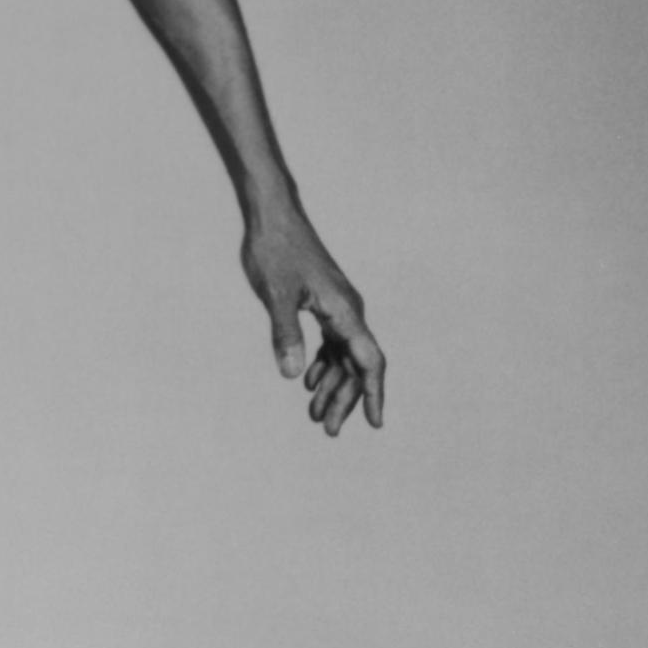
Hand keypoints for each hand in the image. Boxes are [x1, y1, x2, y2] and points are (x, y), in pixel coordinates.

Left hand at [242, 208, 384, 435]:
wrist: (273, 217)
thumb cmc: (275, 251)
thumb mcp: (276, 295)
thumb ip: (285, 334)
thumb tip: (294, 376)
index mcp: (345, 312)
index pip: (368, 361)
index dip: (373, 394)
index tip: (374, 424)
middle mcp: (348, 312)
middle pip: (355, 365)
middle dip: (345, 399)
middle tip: (327, 430)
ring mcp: (337, 307)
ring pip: (342, 356)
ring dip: (331, 385)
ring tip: (314, 414)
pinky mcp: (323, 303)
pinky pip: (330, 341)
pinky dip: (322, 363)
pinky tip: (307, 380)